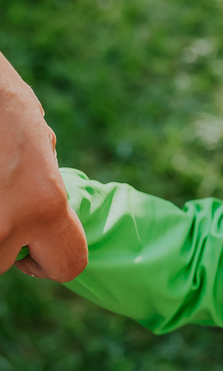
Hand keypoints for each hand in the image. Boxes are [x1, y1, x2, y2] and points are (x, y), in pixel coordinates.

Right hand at [0, 53, 87, 280]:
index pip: (68, 266)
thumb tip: (41, 221)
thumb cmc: (1, 104)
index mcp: (46, 206)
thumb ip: (46, 191)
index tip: (33, 248)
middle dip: (1, 240)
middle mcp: (5, 226)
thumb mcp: (39, 147)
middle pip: (5, 261)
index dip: (49, 260)